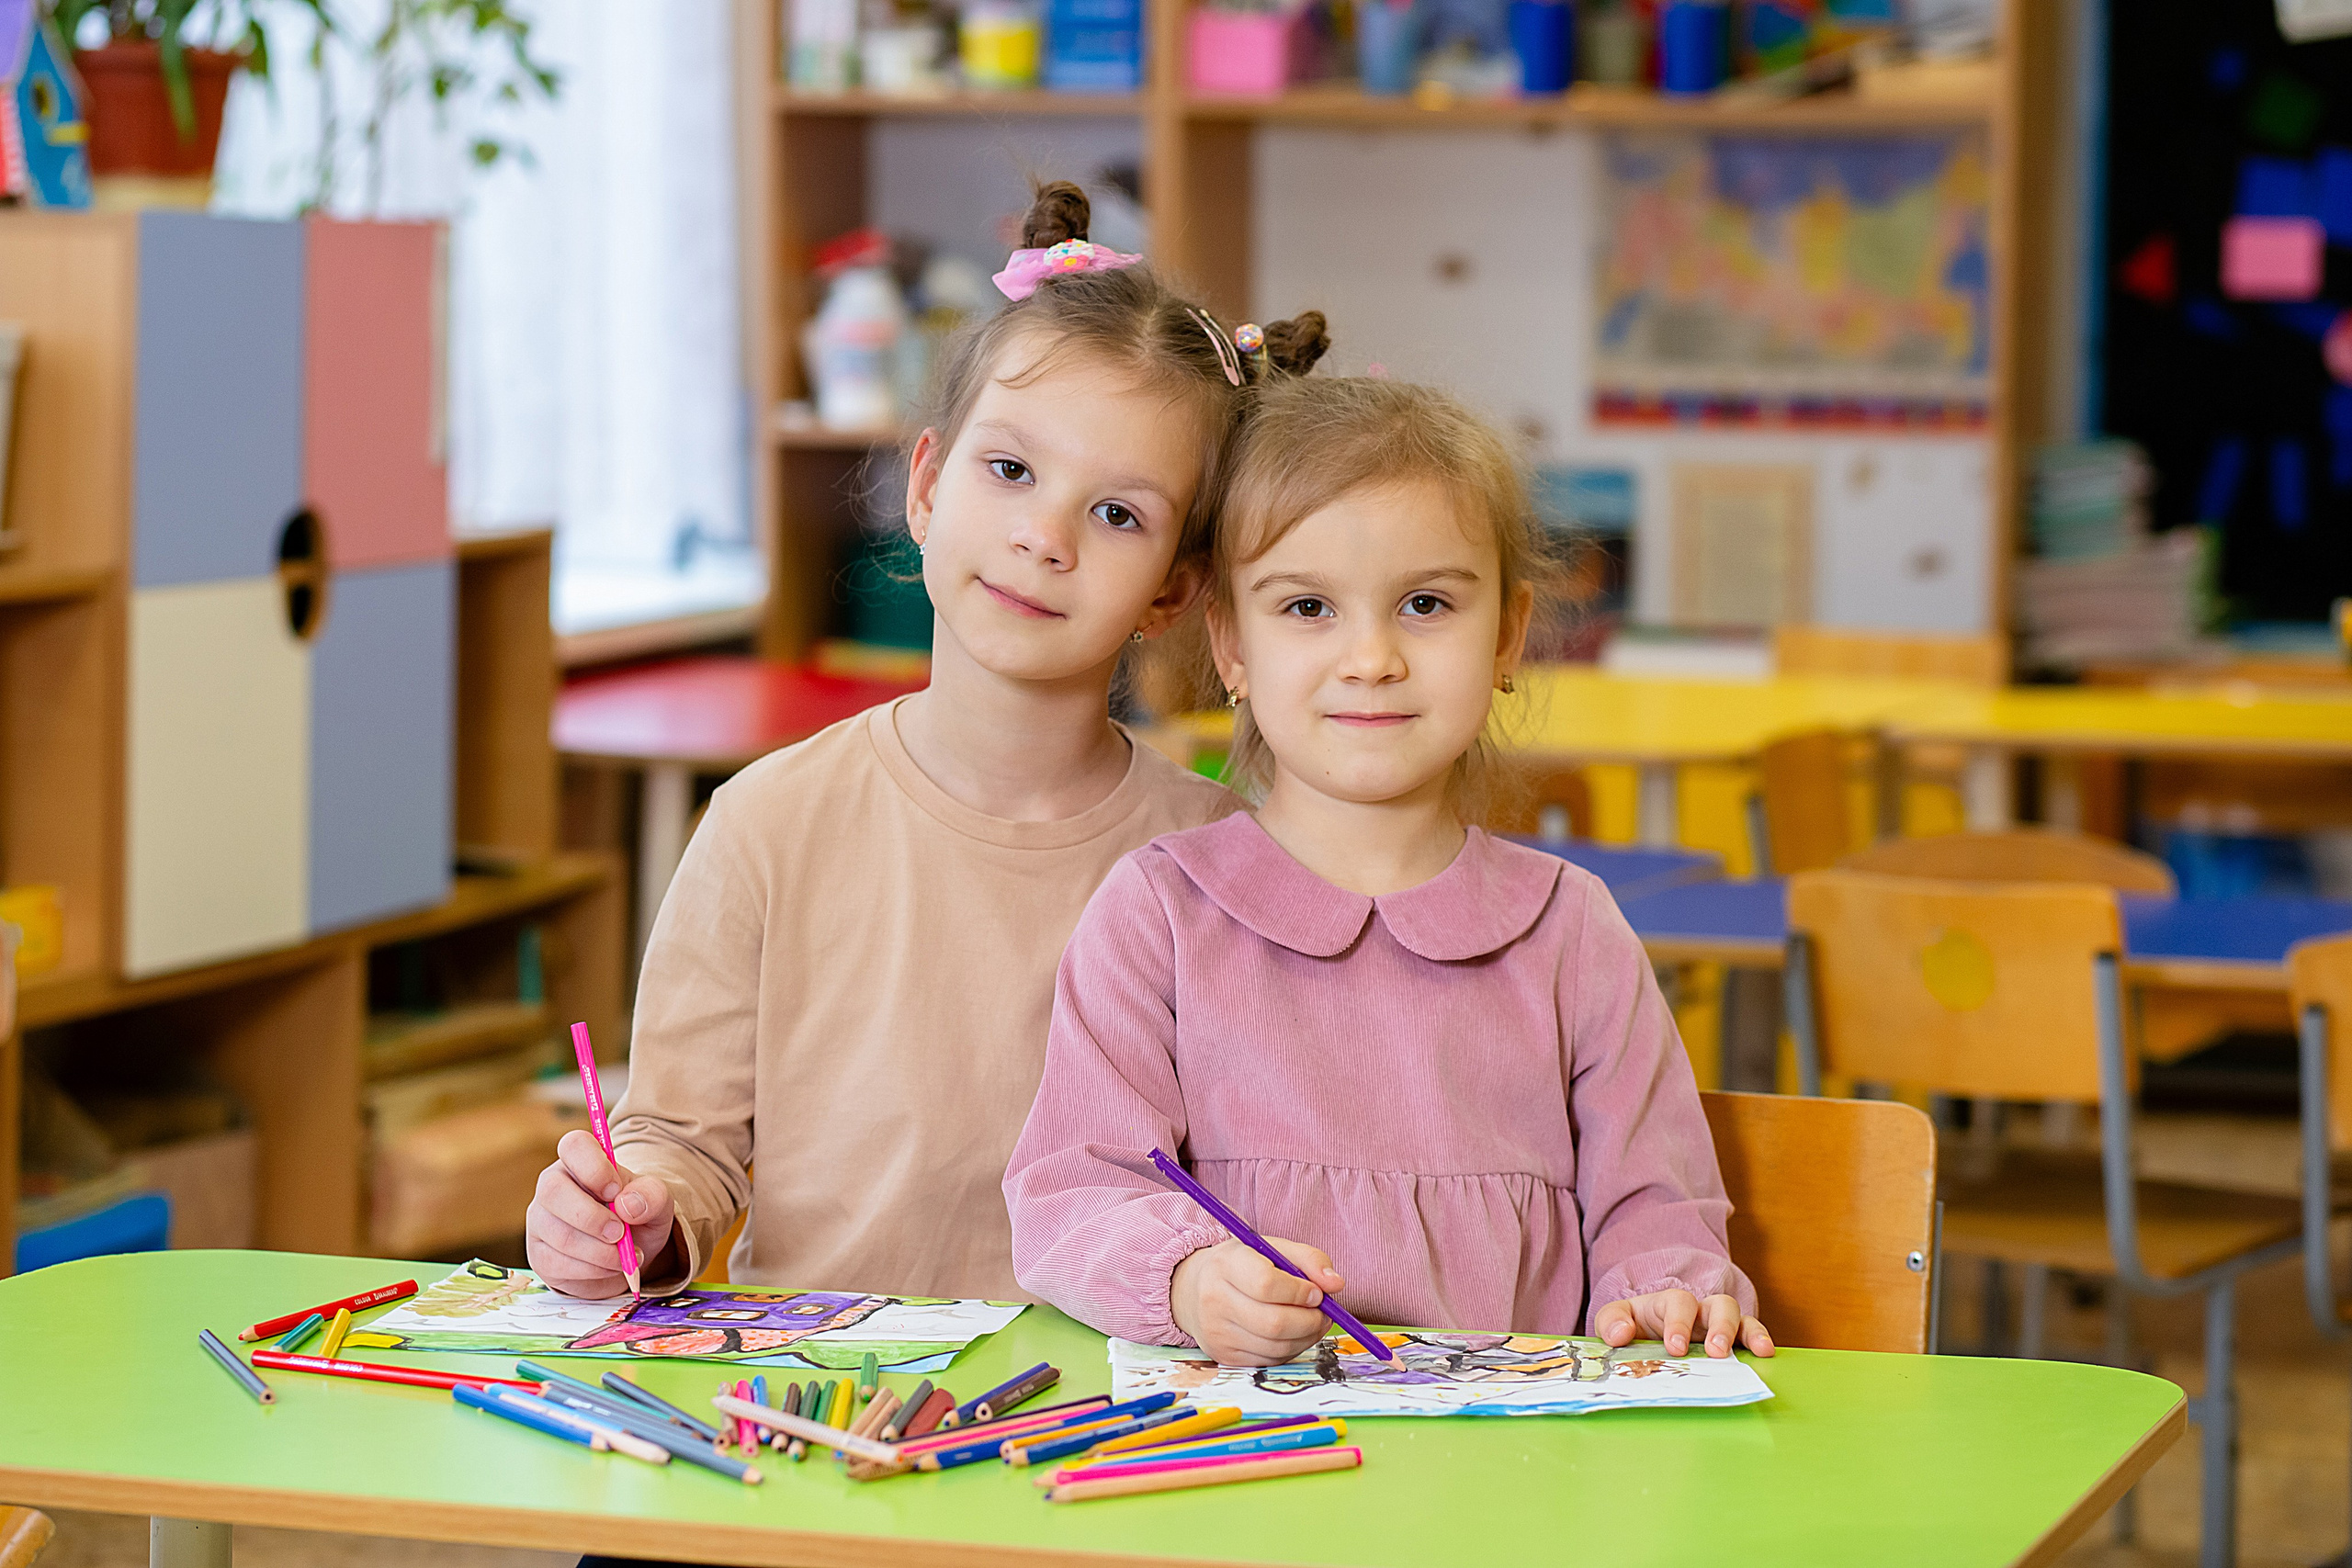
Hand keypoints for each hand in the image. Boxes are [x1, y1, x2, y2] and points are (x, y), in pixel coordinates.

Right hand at [526, 1129, 677, 1297]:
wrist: (628, 1254)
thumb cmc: (638, 1216)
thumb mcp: (657, 1202)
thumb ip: (651, 1195)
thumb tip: (627, 1205)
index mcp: (581, 1160)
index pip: (574, 1145)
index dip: (594, 1167)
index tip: (616, 1190)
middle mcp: (552, 1184)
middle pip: (553, 1191)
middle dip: (593, 1218)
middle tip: (621, 1233)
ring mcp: (540, 1220)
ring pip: (560, 1235)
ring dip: (600, 1252)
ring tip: (626, 1255)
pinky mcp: (539, 1254)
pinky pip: (558, 1264)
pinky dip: (592, 1270)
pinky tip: (610, 1266)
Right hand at [1170, 1237, 1344, 1366]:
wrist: (1193, 1289)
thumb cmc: (1242, 1266)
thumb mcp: (1272, 1249)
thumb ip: (1308, 1259)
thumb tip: (1336, 1284)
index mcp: (1226, 1264)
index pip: (1266, 1284)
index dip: (1300, 1292)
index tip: (1317, 1292)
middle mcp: (1214, 1300)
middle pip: (1273, 1323)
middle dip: (1310, 1321)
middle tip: (1323, 1312)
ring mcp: (1216, 1332)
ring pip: (1275, 1346)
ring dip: (1306, 1337)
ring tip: (1312, 1322)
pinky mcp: (1223, 1355)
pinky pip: (1269, 1360)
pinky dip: (1290, 1349)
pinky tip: (1293, 1334)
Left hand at [1594, 1290, 1773, 1358]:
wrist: (1641, 1335)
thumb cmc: (1631, 1326)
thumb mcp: (1614, 1321)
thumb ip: (1611, 1322)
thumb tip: (1621, 1334)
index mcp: (1669, 1303)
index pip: (1679, 1303)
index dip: (1679, 1323)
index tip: (1675, 1348)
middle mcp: (1699, 1311)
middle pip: (1719, 1304)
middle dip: (1720, 1326)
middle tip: (1716, 1352)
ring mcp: (1718, 1325)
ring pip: (1740, 1317)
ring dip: (1748, 1333)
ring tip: (1756, 1351)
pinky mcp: (1731, 1341)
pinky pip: (1750, 1335)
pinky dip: (1760, 1341)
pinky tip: (1766, 1354)